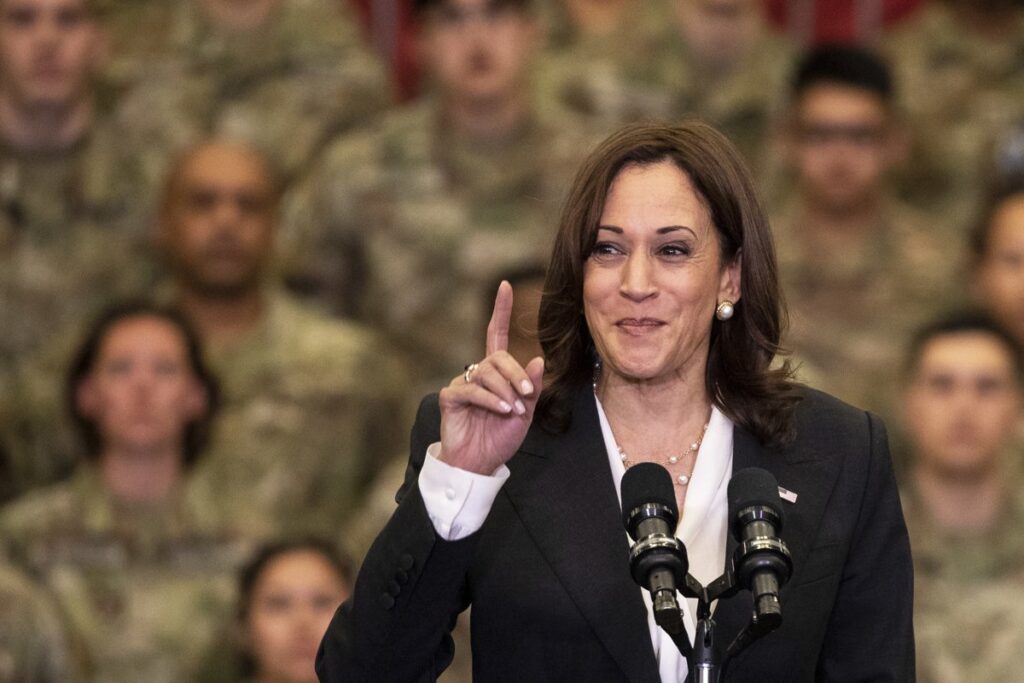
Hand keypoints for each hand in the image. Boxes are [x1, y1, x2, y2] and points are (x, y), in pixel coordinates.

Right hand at [438, 281, 544, 474]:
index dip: (500, 310)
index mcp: (496, 373)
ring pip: (487, 373)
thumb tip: (537, 360)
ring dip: (505, 391)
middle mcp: (478, 373)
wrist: (480, 463)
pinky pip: (473, 390)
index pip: (496, 334)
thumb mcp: (525, 413)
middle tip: (526, 395)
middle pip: (499, 358)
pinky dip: (491, 400)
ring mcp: (462, 384)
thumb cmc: (500, 438)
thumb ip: (531, 387)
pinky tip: (502, 411)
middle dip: (516, 374)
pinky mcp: (450, 397)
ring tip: (513, 411)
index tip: (505, 286)